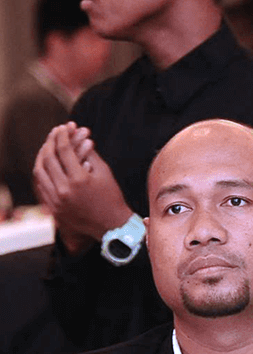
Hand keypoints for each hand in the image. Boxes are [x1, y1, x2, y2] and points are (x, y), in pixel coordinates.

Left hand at [34, 123, 132, 253]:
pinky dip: (42, 171)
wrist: (112, 226)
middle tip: (55, 132)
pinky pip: (41, 185)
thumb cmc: (112, 198)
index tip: (64, 126)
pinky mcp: (53, 208)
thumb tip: (81, 136)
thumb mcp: (105, 173)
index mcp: (80, 179)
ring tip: (48, 146)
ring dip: (42, 155)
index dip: (63, 135)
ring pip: (39, 172)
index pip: (64, 150)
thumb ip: (91, 153)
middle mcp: (65, 190)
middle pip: (48, 158)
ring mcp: (57, 200)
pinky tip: (46, 163)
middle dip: (51, 142)